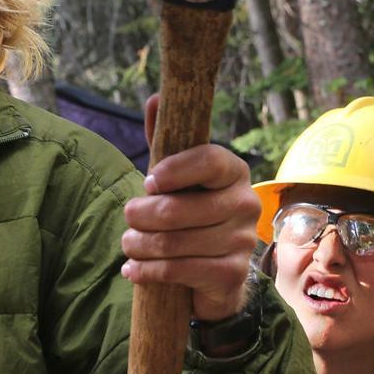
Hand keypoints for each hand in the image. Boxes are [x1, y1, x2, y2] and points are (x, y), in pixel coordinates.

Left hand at [120, 94, 260, 320]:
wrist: (213, 274)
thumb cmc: (189, 216)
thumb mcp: (176, 178)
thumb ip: (165, 140)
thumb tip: (155, 98)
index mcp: (234, 171)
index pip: (210, 160)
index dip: (175, 170)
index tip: (148, 181)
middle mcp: (246, 203)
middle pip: (182, 207)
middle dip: (142, 215)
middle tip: (127, 217)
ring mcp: (243, 240)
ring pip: (175, 242)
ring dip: (139, 245)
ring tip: (128, 245)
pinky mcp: (232, 273)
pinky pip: (180, 270)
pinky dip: (148, 272)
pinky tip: (132, 270)